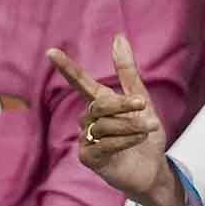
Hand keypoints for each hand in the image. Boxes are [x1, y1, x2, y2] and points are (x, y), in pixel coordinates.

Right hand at [47, 35, 180, 205]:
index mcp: (100, 104)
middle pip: (99, 104)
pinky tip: (138, 140)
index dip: (67, 68)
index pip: (79, 83)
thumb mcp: (141, 100)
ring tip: (150, 127)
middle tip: (143, 105)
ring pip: (105, 125)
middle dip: (123, 103)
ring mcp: (86, 139)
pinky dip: (126, 140)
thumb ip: (127, 72)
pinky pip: (104, 143)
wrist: (152, 168)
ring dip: (132, 125)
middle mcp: (89, 120)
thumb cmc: (145, 135)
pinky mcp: (89, 158)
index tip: (51, 52)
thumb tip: (119, 37)